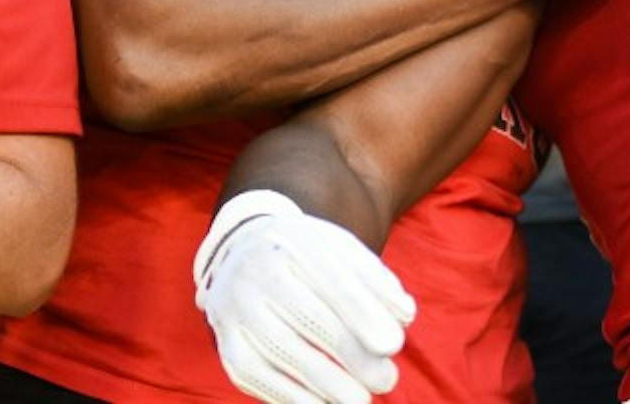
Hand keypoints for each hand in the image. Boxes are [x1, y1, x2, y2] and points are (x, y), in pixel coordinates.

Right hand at [194, 191, 414, 403]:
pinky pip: (253, 374)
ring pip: (281, 351)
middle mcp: (259, 272)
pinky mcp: (226, 340)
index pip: (333, 280)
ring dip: (325, 383)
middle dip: (351, 355)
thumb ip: (376, 281)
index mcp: (296, 242)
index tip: (393, 344)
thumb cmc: (308, 257)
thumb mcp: (342, 252)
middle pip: (308, 318)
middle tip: (387, 380)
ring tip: (361, 401)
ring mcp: (236, 307)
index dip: (363, 314)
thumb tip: (403, 317)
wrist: (243, 250)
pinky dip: (289, 396)